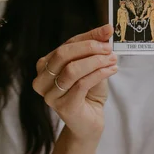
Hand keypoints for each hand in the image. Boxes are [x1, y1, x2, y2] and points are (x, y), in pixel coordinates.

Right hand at [33, 24, 117, 140]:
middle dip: (89, 48)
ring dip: (95, 62)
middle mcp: (42, 81)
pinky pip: (81, 84)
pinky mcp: (63, 107)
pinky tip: (111, 70)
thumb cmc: (88, 94)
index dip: (87, 36)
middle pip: (63, 55)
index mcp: (45, 67)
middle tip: (108, 48)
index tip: (107, 31)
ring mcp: (50, 96)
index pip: (66, 45)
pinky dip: (99, 74)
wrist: (89, 123)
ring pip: (71, 70)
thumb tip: (106, 30)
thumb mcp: (91, 67)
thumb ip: (94, 50)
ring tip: (112, 60)